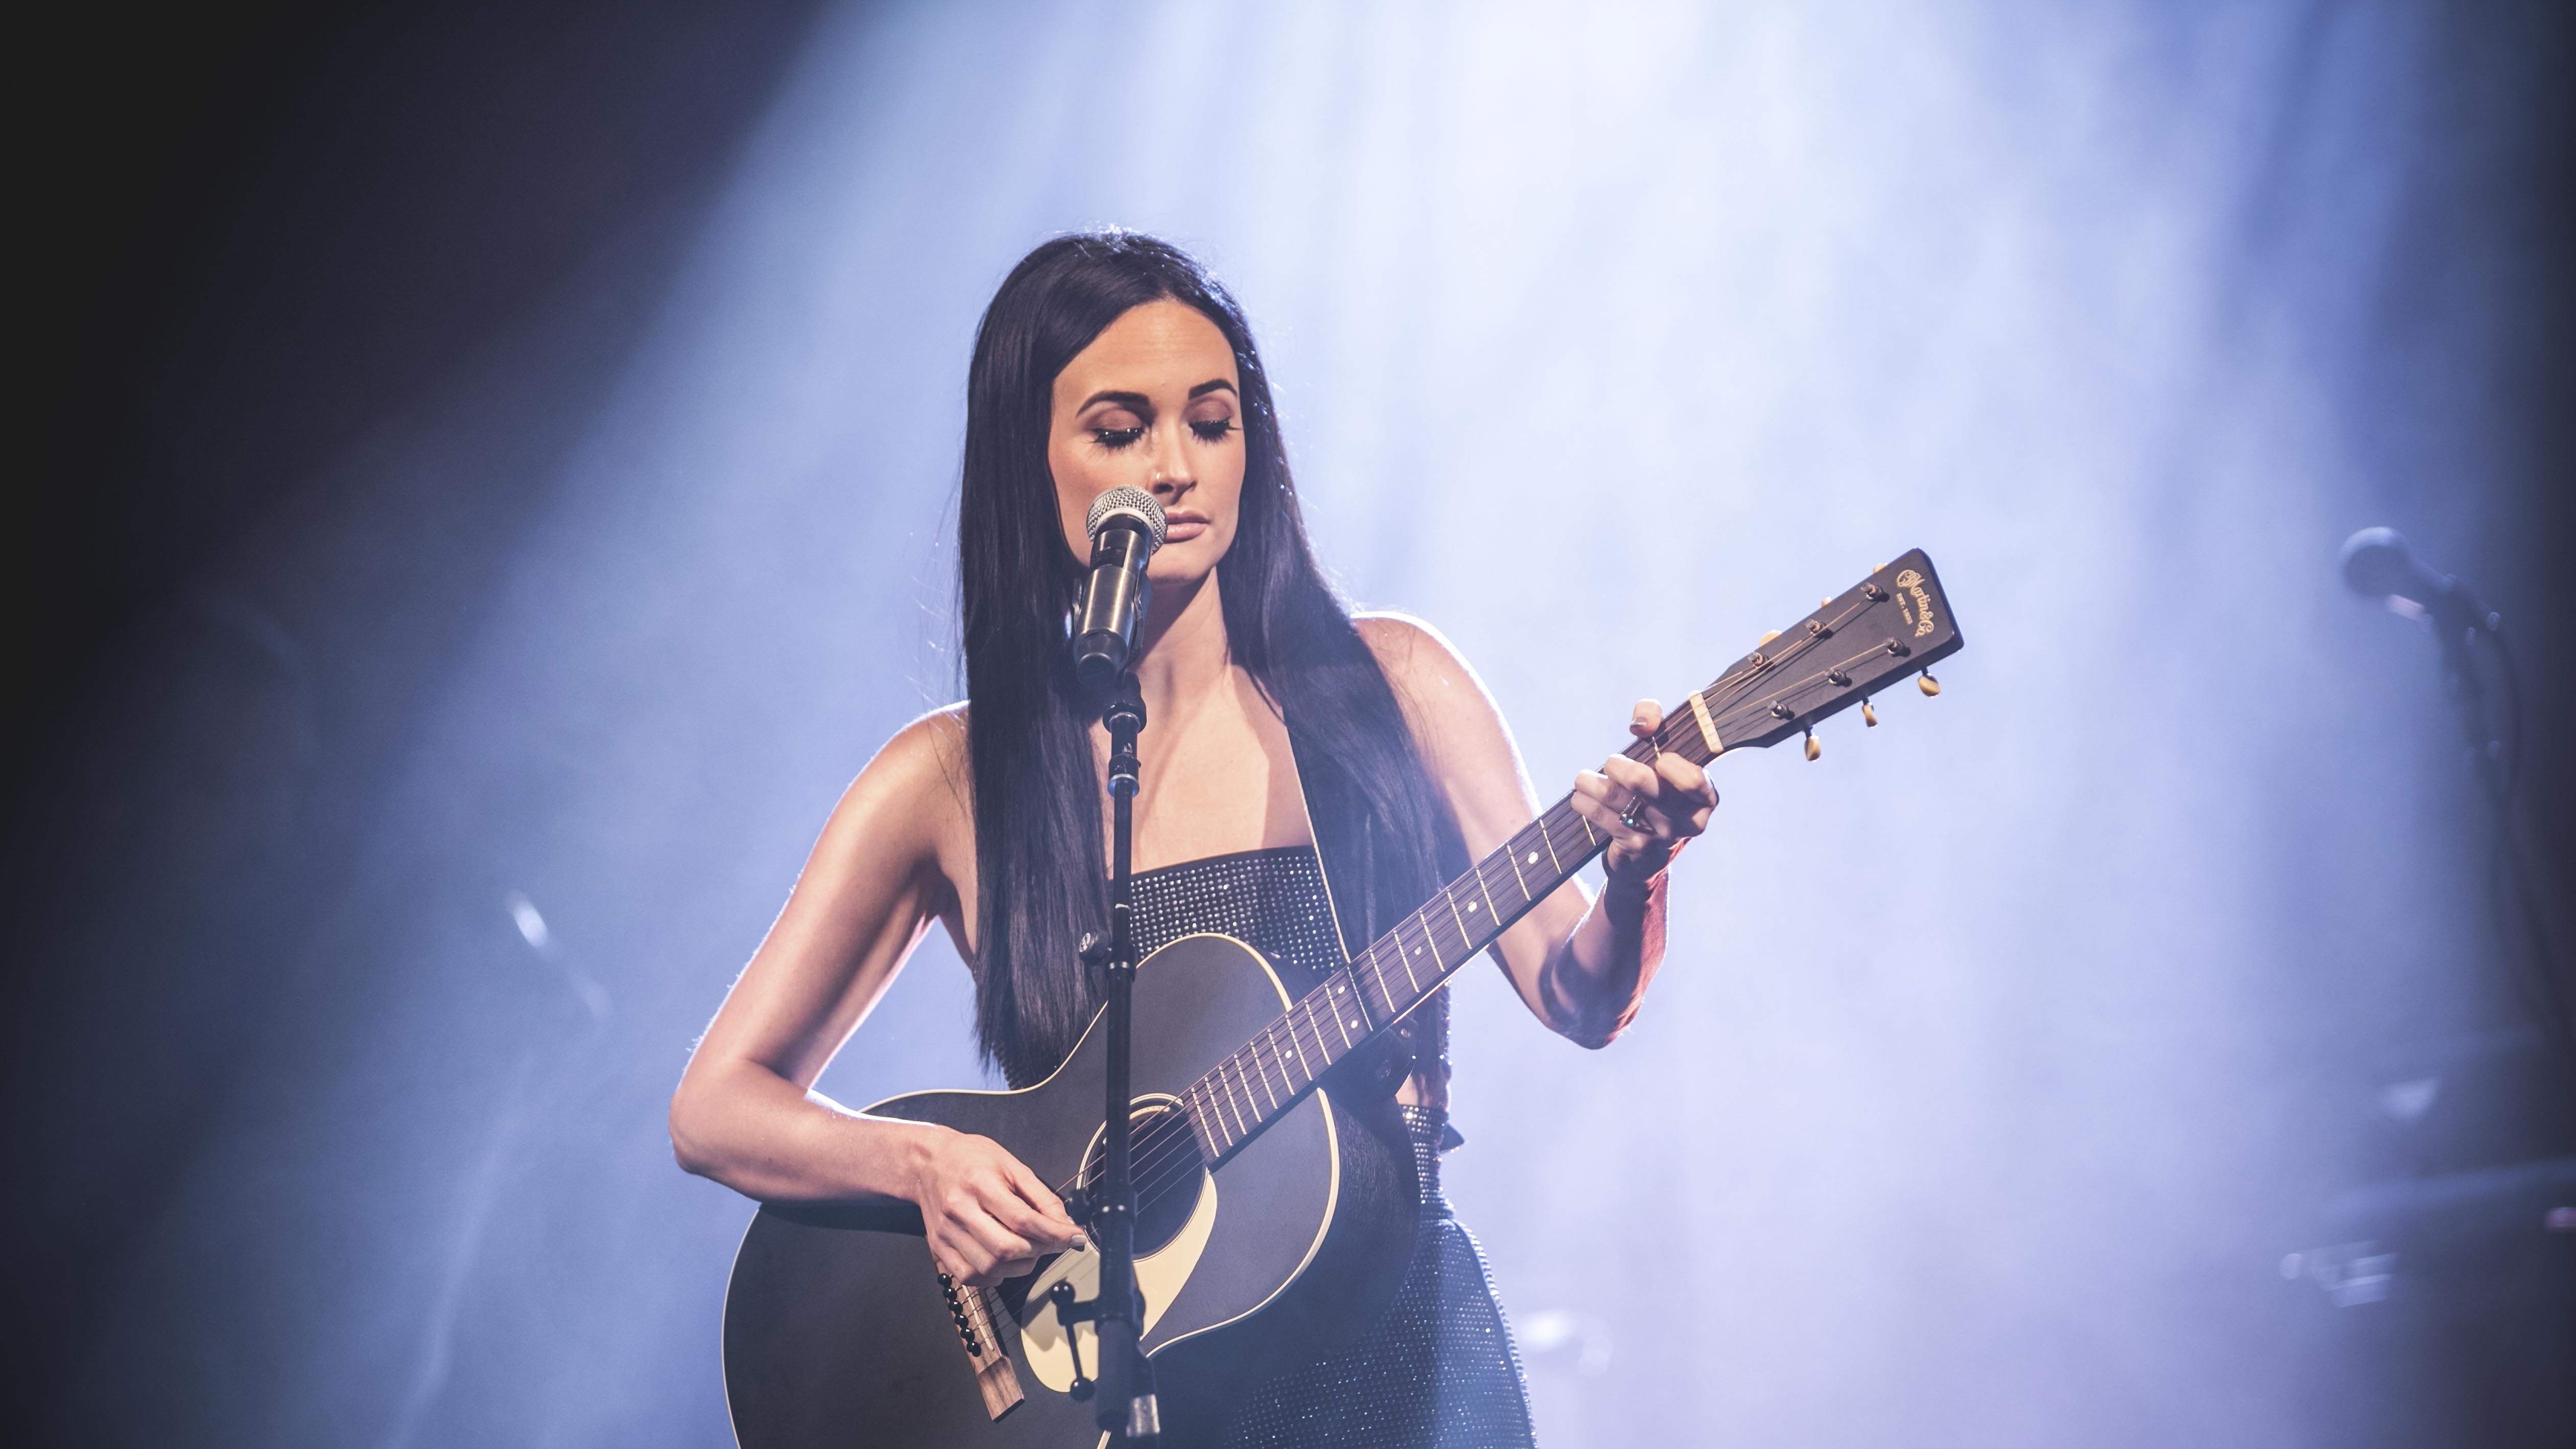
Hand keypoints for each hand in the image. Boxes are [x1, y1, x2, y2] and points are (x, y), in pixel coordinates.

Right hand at [912, 1128, 1085, 1285]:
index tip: (1074, 1237)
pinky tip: (1003, 1261)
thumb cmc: (970, 1158)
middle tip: (1049, 1242)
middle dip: (1038, 1251)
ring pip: (990, 1267)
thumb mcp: (1013, 1165)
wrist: (927, 1163)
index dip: (1054, 1233)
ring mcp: (946, 1233)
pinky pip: (970, 1276)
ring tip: (1027, 1250)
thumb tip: (1065, 1224)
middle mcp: (959, 1210)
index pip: (1023, 1219)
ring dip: (1019, 1266)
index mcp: (980, 1184)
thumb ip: (1041, 1197)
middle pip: (1006, 1248)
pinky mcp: (938, 1248)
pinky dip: (994, 1275)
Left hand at [1571, 699, 1717, 880]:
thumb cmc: (1658, 785)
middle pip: (1656, 793)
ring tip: (1582, 778)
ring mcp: (1660, 836)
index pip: (1696, 782)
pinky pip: (1606, 821)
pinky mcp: (1635, 847)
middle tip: (1611, 762)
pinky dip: (1588, 805)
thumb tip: (1642, 721)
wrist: (1649, 845)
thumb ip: (1656, 723)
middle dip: (1629, 775)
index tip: (1661, 759)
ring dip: (1597, 787)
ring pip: (1624, 806)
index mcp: (1703, 796)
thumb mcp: (1663, 751)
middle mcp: (1686, 819)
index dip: (1676, 769)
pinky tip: (1579, 796)